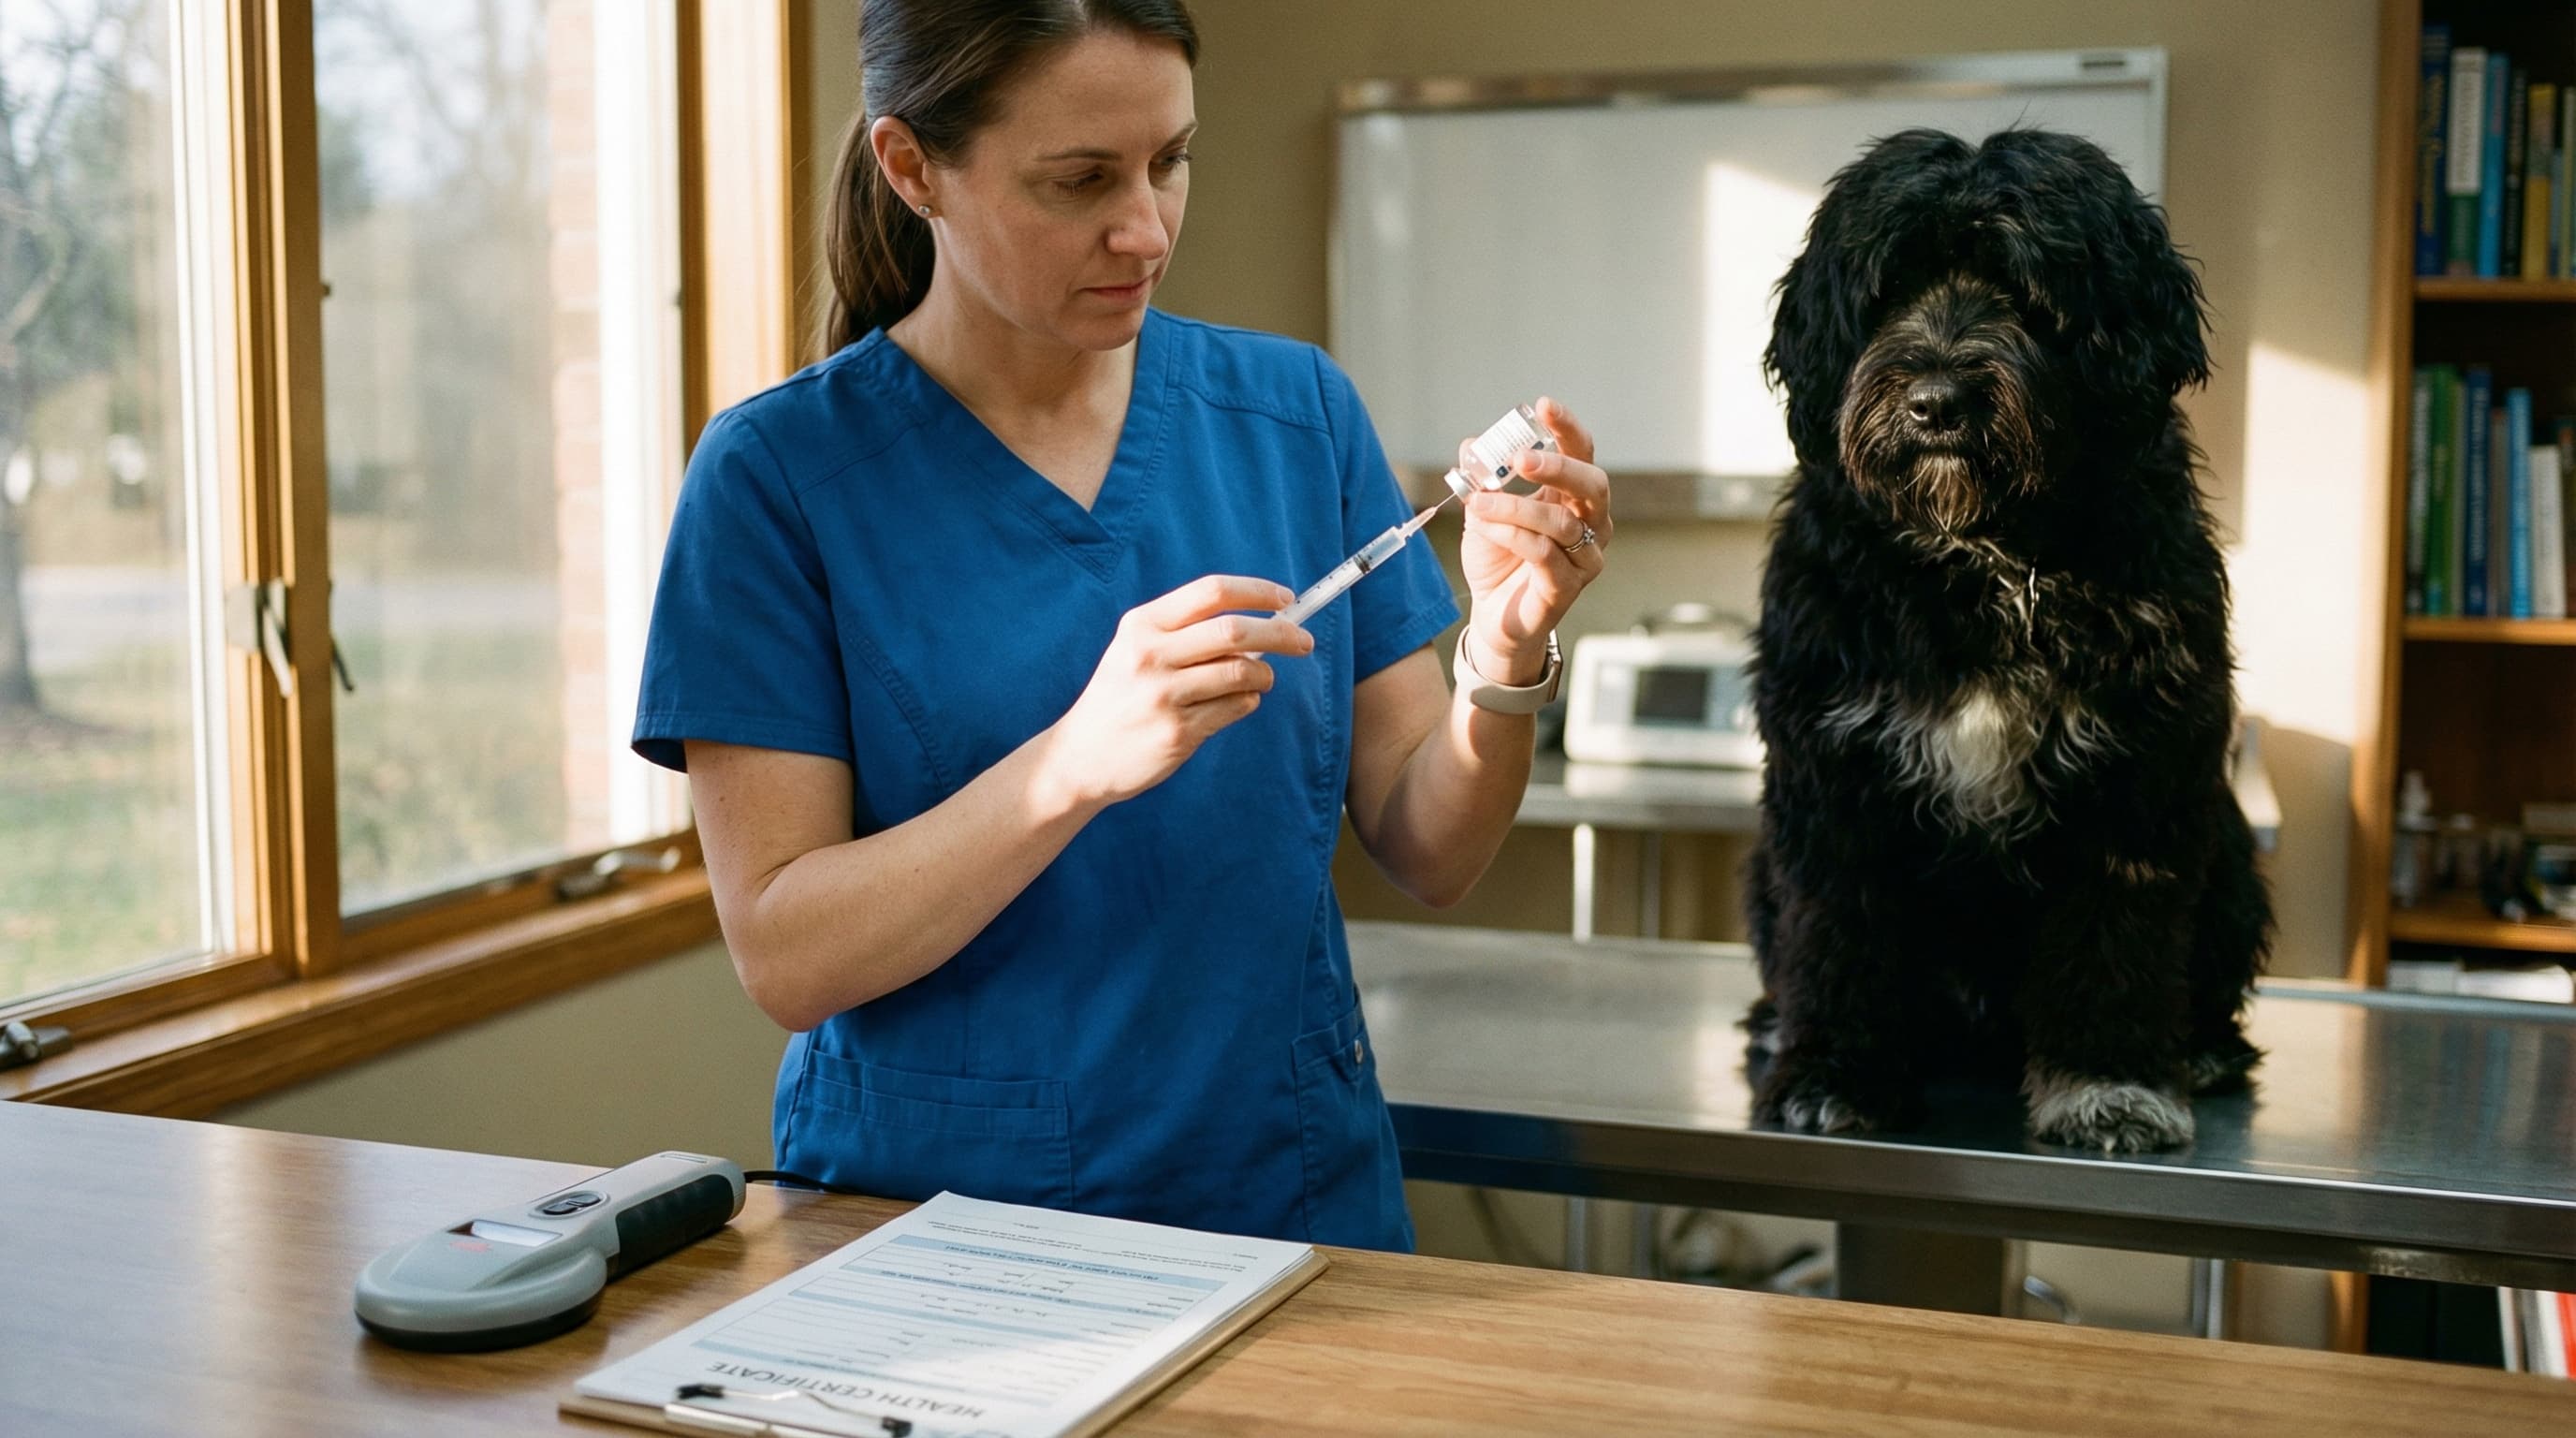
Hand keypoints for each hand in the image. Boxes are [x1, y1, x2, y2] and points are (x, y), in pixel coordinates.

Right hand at [1042, 575, 1314, 807]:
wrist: (1081, 756)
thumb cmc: (1121, 696)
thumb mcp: (1137, 649)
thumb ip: (1187, 632)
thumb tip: (1263, 622)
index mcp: (1142, 624)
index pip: (1212, 592)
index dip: (1257, 592)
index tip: (1286, 600)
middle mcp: (1150, 655)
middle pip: (1235, 631)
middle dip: (1280, 634)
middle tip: (1304, 642)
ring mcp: (1163, 695)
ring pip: (1242, 673)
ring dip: (1264, 676)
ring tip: (1260, 681)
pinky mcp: (1177, 732)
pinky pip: (1235, 709)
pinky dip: (1247, 703)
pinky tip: (1233, 704)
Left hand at [1456, 397, 1610, 683]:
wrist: (1493, 615)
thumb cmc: (1498, 559)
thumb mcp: (1482, 511)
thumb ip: (1480, 479)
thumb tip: (1471, 446)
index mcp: (1573, 497)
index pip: (1582, 453)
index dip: (1567, 429)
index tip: (1543, 406)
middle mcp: (1590, 524)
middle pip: (1592, 485)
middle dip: (1557, 466)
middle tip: (1520, 458)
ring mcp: (1583, 558)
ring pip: (1561, 522)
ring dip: (1514, 507)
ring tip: (1477, 503)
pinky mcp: (1566, 588)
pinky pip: (1544, 554)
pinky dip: (1512, 535)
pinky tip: (1486, 527)